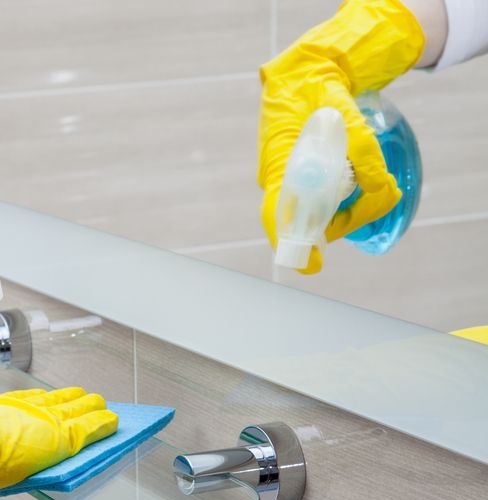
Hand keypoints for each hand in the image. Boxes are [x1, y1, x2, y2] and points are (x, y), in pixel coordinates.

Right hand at [0, 387, 117, 499]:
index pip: (12, 406)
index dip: (28, 402)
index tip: (37, 398)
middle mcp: (11, 414)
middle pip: (45, 404)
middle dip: (62, 400)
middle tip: (78, 396)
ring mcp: (36, 422)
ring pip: (71, 410)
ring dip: (88, 408)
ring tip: (101, 403)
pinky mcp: (58, 435)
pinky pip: (88, 427)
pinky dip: (102, 424)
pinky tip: (114, 421)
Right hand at [257, 0, 423, 272]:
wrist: (304, 73)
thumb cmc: (317, 91)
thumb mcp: (346, 116)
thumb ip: (365, 153)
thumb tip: (383, 190)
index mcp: (278, 164)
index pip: (276, 215)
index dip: (291, 244)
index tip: (311, 265)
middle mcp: (275, 177)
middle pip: (301, 220)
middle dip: (334, 225)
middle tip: (366, 210)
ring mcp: (282, 178)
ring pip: (310, 211)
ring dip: (339, 210)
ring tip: (366, 191)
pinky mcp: (293, 176)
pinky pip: (313, 200)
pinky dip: (336, 200)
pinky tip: (353, 184)